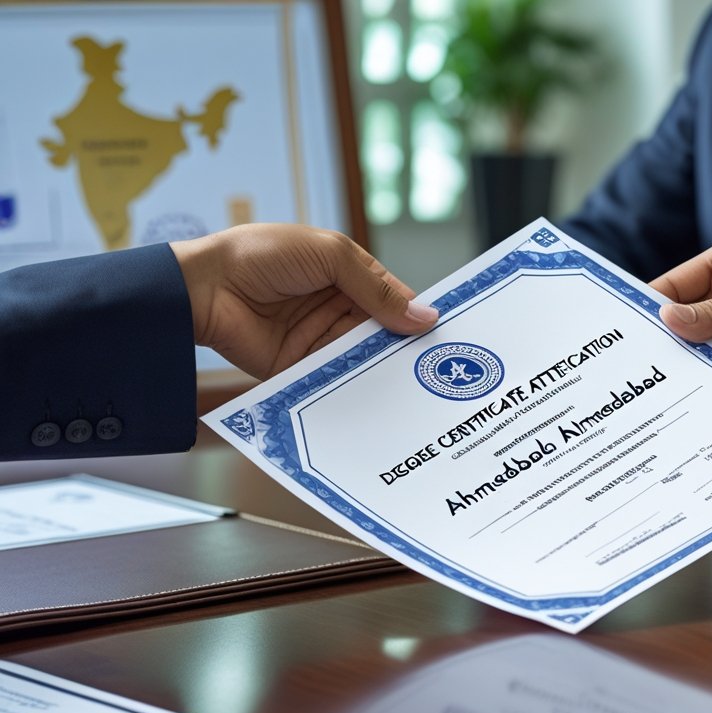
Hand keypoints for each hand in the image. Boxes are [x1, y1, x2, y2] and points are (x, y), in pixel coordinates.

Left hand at [171, 224, 437, 378]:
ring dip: (385, 369)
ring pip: (365, 359)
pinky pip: (337, 381)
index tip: (446, 334)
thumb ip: (376, 287)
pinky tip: (380, 397)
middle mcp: (340, 311)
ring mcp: (322, 342)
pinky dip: (356, 387)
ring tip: (418, 385)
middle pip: (385, 334)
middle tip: (441, 367)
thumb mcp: (329, 255)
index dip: (418, 315)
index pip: (395, 300)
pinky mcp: (303, 370)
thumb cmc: (262, 256)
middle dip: (407, 348)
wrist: (204, 288)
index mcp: (349, 277)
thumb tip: (424, 316)